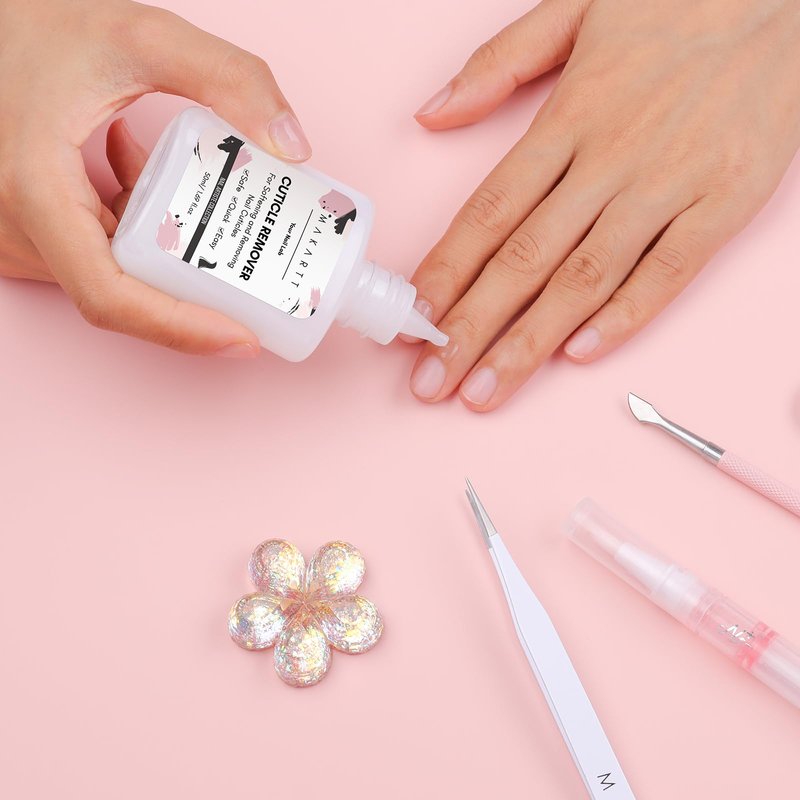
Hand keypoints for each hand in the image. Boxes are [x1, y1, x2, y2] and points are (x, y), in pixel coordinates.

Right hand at [0, 0, 310, 355]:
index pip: (113, 298)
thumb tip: (293, 149)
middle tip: (254, 272)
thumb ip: (228, 77)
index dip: (183, 330)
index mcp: (34, 193)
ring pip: (109, 274)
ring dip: (162, 249)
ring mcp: (13, 236)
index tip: (243, 339)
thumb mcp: (142, 36)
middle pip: (122, 293)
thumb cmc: (37, 24)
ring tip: (192, 197)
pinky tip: (133, 171)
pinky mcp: (23, 230)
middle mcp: (14, 230)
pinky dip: (127, 226)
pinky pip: (88, 253)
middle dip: (192, 287)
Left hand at [408, 0, 799, 409]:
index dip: (445, 272)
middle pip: (524, 260)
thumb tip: (431, 113)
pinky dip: (626, 314)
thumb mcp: (575, 9)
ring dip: (529, 343)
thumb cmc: (677, 3)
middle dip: (471, 329)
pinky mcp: (725, 201)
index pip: (488, 212)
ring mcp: (667, 185)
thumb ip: (499, 64)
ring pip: (584, 278)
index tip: (413, 319)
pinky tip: (580, 354)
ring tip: (485, 392)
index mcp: (567, 119)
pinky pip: (669, 269)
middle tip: (433, 382)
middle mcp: (608, 160)